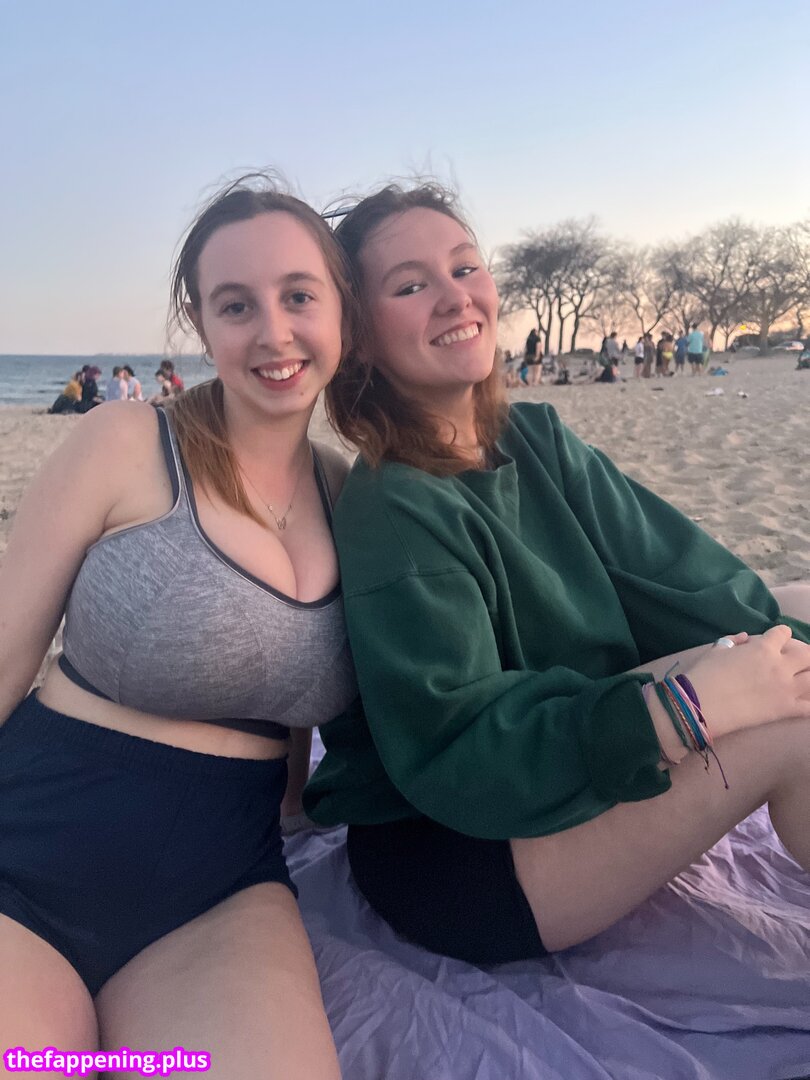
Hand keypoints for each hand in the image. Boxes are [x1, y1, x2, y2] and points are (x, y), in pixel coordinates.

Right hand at [686, 625, 809, 738]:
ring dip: (808, 678)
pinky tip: (803, 704)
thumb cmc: (706, 673)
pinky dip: (808, 705)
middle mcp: (780, 665)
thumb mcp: (716, 650)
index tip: (777, 639)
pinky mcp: (786, 709)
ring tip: (801, 681)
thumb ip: (732, 641)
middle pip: (808, 655)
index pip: (783, 633)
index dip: (780, 635)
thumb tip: (744, 638)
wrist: (703, 704)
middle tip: (798, 661)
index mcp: (763, 647)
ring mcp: (786, 688)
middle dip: (806, 655)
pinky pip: (809, 708)